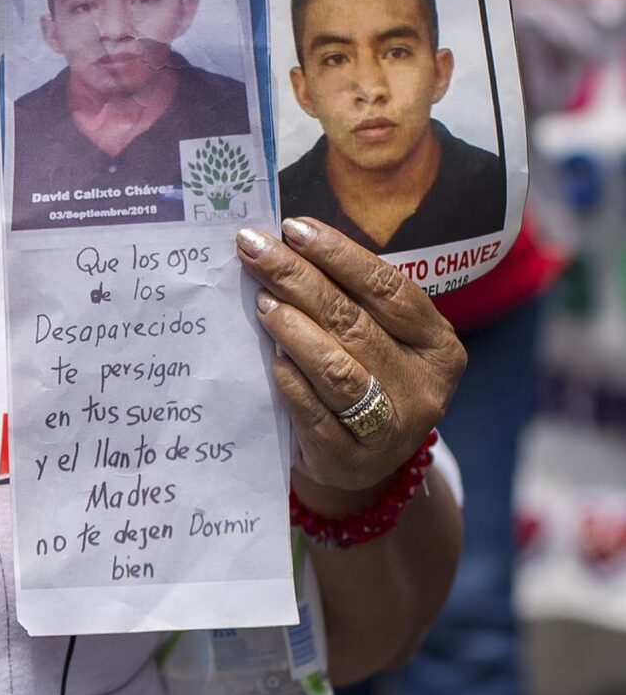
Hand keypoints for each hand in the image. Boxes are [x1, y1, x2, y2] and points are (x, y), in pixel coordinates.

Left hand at [237, 218, 464, 497]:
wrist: (357, 467)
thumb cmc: (364, 383)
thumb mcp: (378, 341)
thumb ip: (350, 301)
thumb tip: (287, 245)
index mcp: (439, 346)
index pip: (388, 289)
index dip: (340, 255)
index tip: (294, 228)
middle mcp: (424, 387)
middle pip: (355, 322)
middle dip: (299, 279)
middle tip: (255, 249)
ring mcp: (392, 429)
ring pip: (338, 369)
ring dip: (294, 329)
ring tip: (261, 300)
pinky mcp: (352, 460)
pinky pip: (315, 414)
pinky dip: (290, 380)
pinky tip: (271, 356)